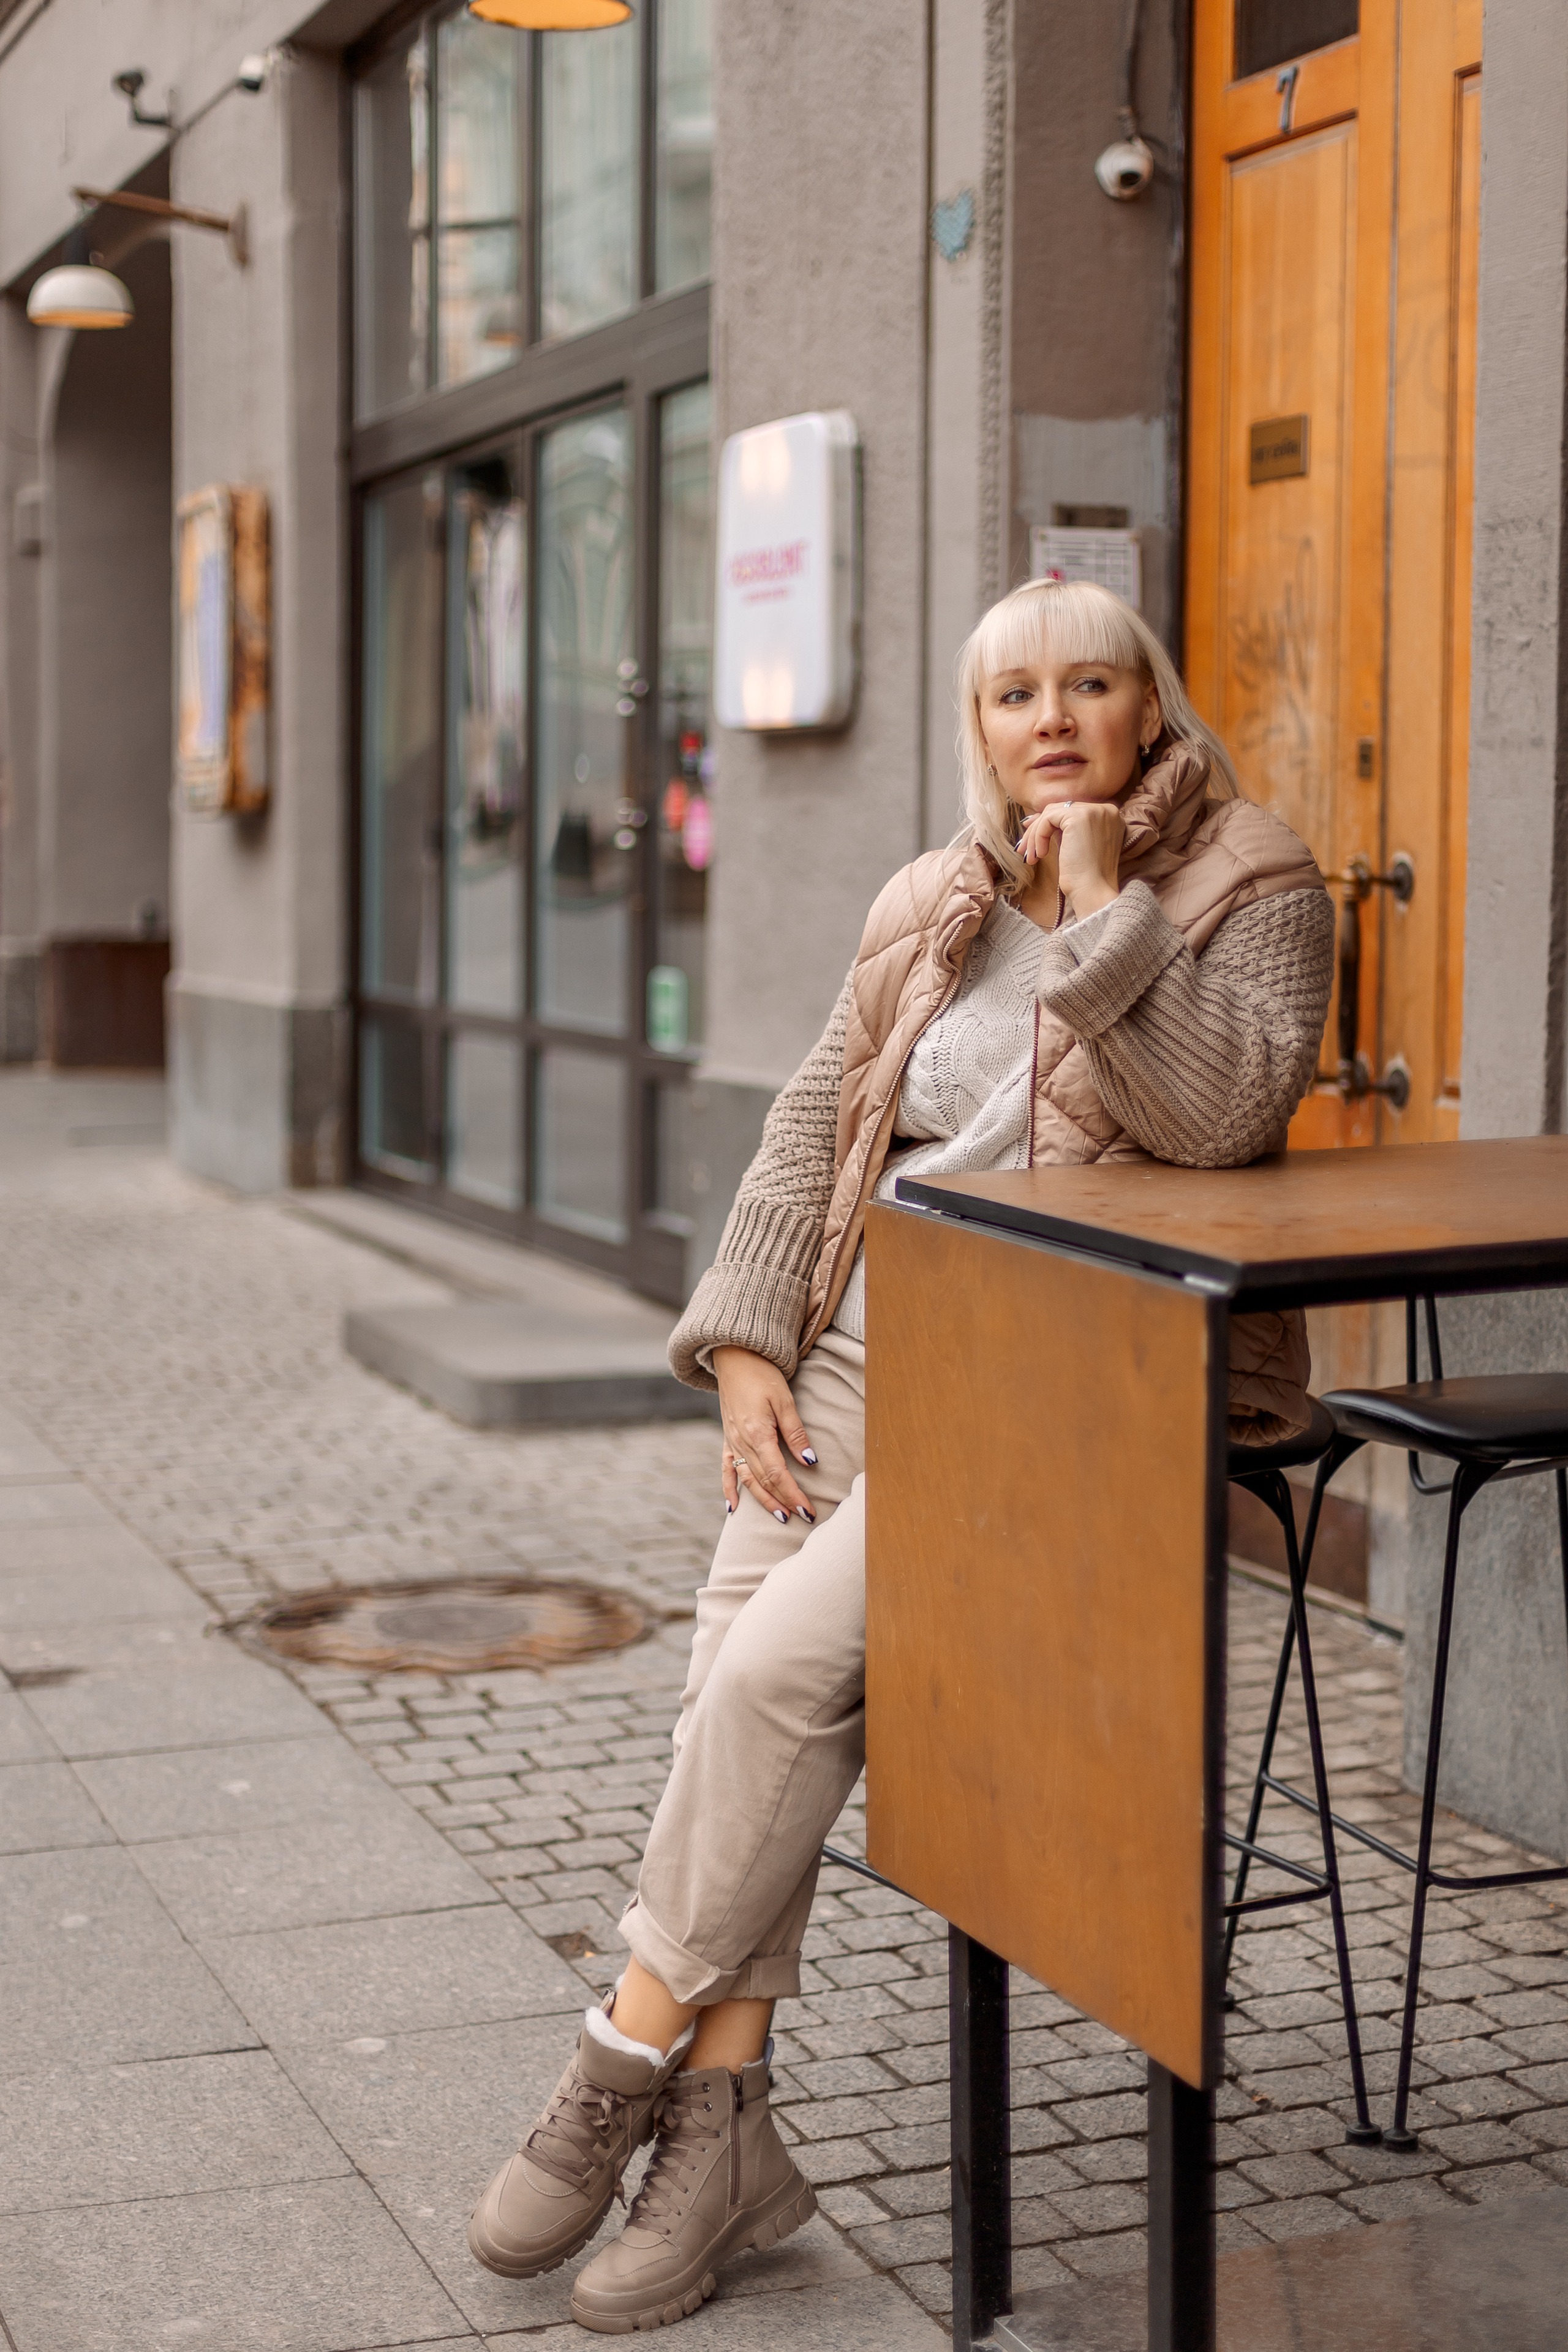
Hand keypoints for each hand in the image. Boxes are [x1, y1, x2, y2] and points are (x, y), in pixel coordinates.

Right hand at [712, 1346, 817, 1524]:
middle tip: (801, 1519)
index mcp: (757, 1434)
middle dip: (783, 1501)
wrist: (735, 1356)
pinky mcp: (727, 1438)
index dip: (793, 1494)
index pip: (778, 1474)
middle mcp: (741, 1442)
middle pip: (764, 1480)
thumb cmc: (763, 1375)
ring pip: (747, 1479)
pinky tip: (733, 1508)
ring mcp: (732, 1441)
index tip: (808, 1510)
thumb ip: (796, 1432)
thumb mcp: (784, 1400)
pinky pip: (726, 1469)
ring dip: (762, 1500)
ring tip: (779, 1517)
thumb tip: (810, 1461)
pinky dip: (729, 1488)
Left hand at [1016, 799, 1123, 914]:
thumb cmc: (1085, 878)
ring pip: (1051, 813)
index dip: (1049, 823)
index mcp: (1110, 816)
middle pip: (1061, 810)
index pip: (1072, 811)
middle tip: (1023, 849)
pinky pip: (1048, 819)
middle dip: (1038, 829)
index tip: (1032, 838)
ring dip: (1035, 835)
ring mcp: (1094, 811)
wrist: (1093, 892)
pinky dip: (1038, 836)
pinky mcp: (1079, 817)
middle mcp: (1106, 809)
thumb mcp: (1076, 846)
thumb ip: (1063, 830)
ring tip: (1030, 857)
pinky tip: (1040, 855)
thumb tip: (1032, 820)